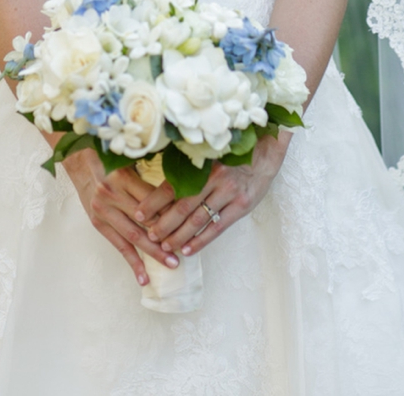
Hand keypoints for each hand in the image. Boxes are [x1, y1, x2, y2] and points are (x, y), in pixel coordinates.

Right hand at [62, 148, 181, 285]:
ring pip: (133, 236)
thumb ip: (149, 178)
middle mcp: (111, 194)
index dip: (171, 212)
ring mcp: (103, 211)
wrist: (81, 165)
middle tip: (184, 251)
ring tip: (171, 264)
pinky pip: (118, 246)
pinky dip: (132, 262)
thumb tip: (179, 195)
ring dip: (153, 253)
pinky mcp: (98, 224)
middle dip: (165, 238)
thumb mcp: (131, 163)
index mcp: (123, 177)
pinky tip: (143, 278)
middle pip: (144, 220)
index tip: (188, 223)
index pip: (153, 199)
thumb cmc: (112, 162)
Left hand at [134, 133, 289, 257]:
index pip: (172, 186)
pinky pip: (218, 227)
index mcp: (202, 164)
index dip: (154, 202)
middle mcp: (215, 178)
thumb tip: (159, 182)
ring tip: (165, 246)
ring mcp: (229, 193)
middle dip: (164, 224)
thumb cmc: (231, 155)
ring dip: (179, 236)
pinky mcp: (242, 206)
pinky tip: (188, 250)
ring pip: (198, 219)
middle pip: (183, 206)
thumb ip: (189, 167)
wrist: (264, 154)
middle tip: (149, 236)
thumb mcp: (209, 155)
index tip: (139, 214)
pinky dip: (201, 240)